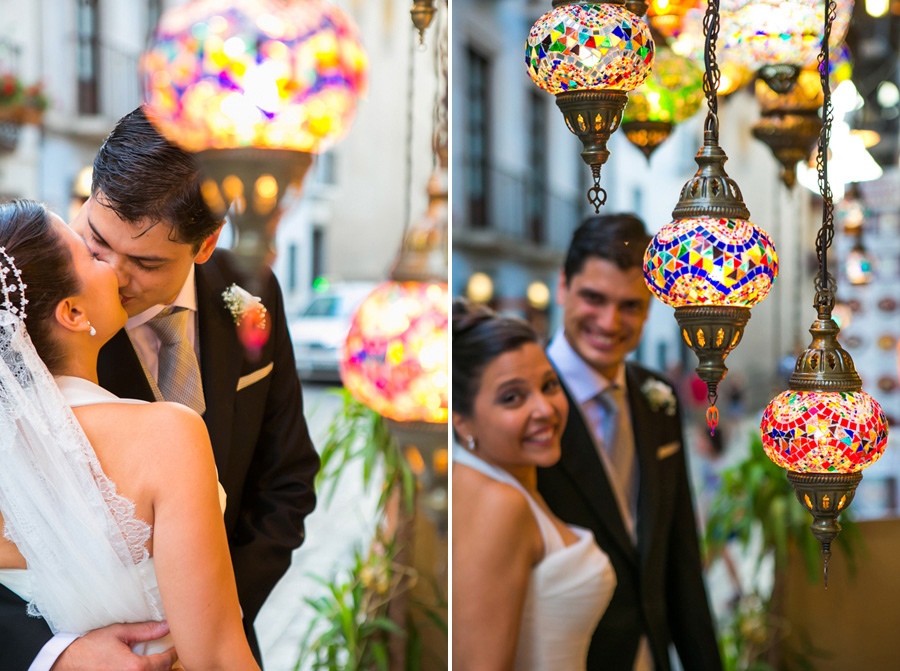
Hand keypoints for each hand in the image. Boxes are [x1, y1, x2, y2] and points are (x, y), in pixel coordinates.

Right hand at [50, 621, 177, 670]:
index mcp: (135, 667)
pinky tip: (147, 668)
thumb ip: (146, 630)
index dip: (174, 653)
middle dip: (169, 665)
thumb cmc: (91, 646)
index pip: (166, 662)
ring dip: (158, 670)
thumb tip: (167, 626)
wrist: (68, 662)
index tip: (177, 646)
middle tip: (171, 654)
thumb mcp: (120, 632)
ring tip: (161, 662)